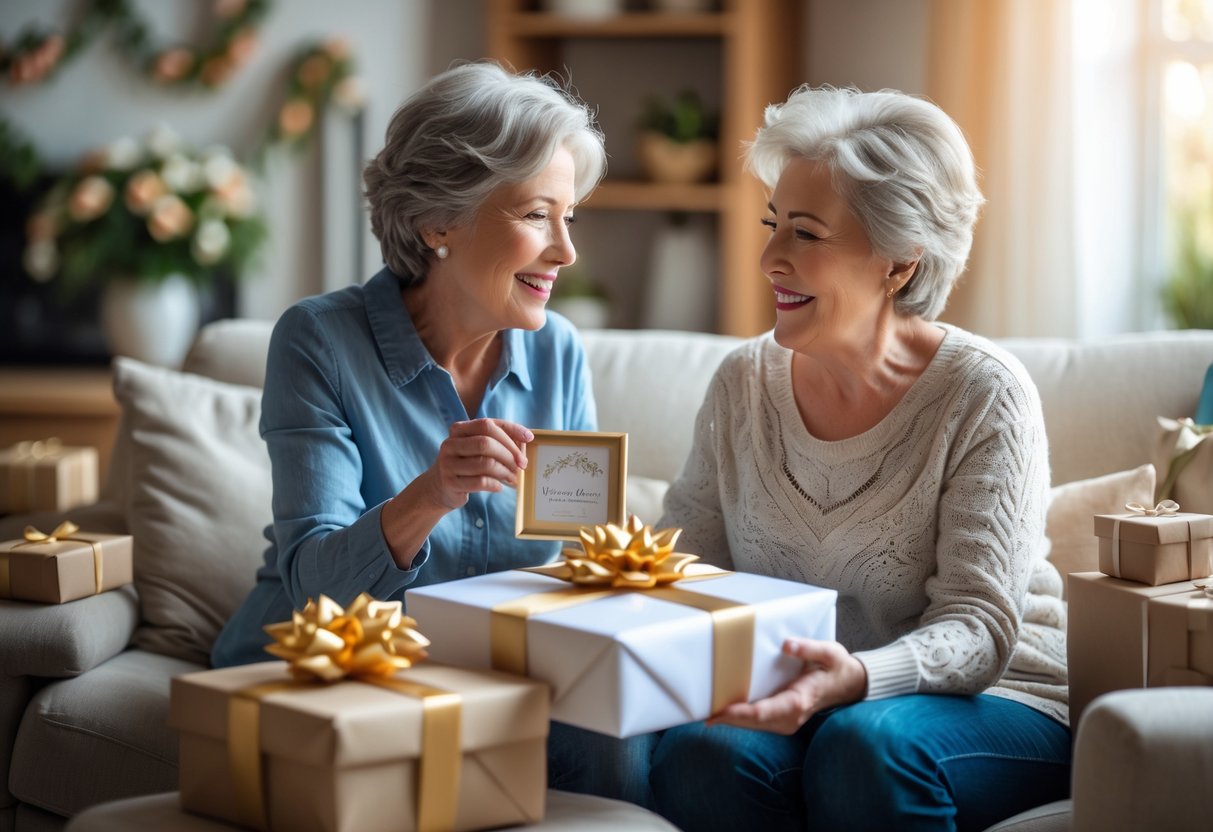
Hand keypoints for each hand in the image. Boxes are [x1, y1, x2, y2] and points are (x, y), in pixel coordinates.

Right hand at [422, 418, 532, 509]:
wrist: (438, 487)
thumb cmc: (465, 464)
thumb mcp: (477, 447)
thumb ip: (497, 440)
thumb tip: (525, 439)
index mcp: (459, 429)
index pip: (487, 424)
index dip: (510, 430)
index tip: (529, 438)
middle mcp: (450, 444)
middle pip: (486, 443)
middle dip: (509, 454)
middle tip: (522, 465)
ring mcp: (448, 463)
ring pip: (485, 463)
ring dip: (505, 472)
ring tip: (513, 478)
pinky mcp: (450, 482)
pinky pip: (480, 482)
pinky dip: (495, 484)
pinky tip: (499, 486)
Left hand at [707, 638, 867, 734]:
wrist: (851, 684)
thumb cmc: (837, 667)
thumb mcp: (830, 652)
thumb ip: (809, 648)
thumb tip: (787, 645)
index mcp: (799, 701)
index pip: (763, 712)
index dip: (739, 713)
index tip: (718, 711)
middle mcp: (791, 716)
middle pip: (752, 722)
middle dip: (727, 718)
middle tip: (700, 712)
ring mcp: (787, 720)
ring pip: (753, 724)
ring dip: (730, 719)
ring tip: (705, 711)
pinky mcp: (783, 718)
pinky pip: (758, 721)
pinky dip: (740, 717)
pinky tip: (723, 710)